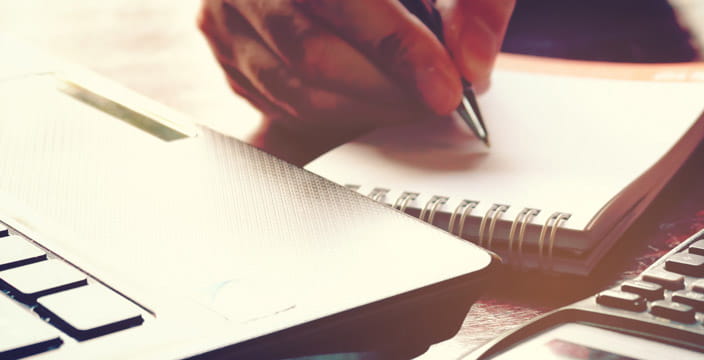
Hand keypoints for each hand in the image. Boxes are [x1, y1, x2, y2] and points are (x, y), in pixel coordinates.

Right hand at [197, 0, 513, 164]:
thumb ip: (477, 2)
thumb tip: (472, 61)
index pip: (344, 1)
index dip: (400, 49)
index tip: (446, 86)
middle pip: (313, 54)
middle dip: (389, 92)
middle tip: (438, 101)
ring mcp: (226, 9)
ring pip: (296, 90)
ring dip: (368, 110)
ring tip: (415, 101)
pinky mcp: (224, 44)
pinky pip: (280, 103)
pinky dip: (338, 114)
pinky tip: (377, 99)